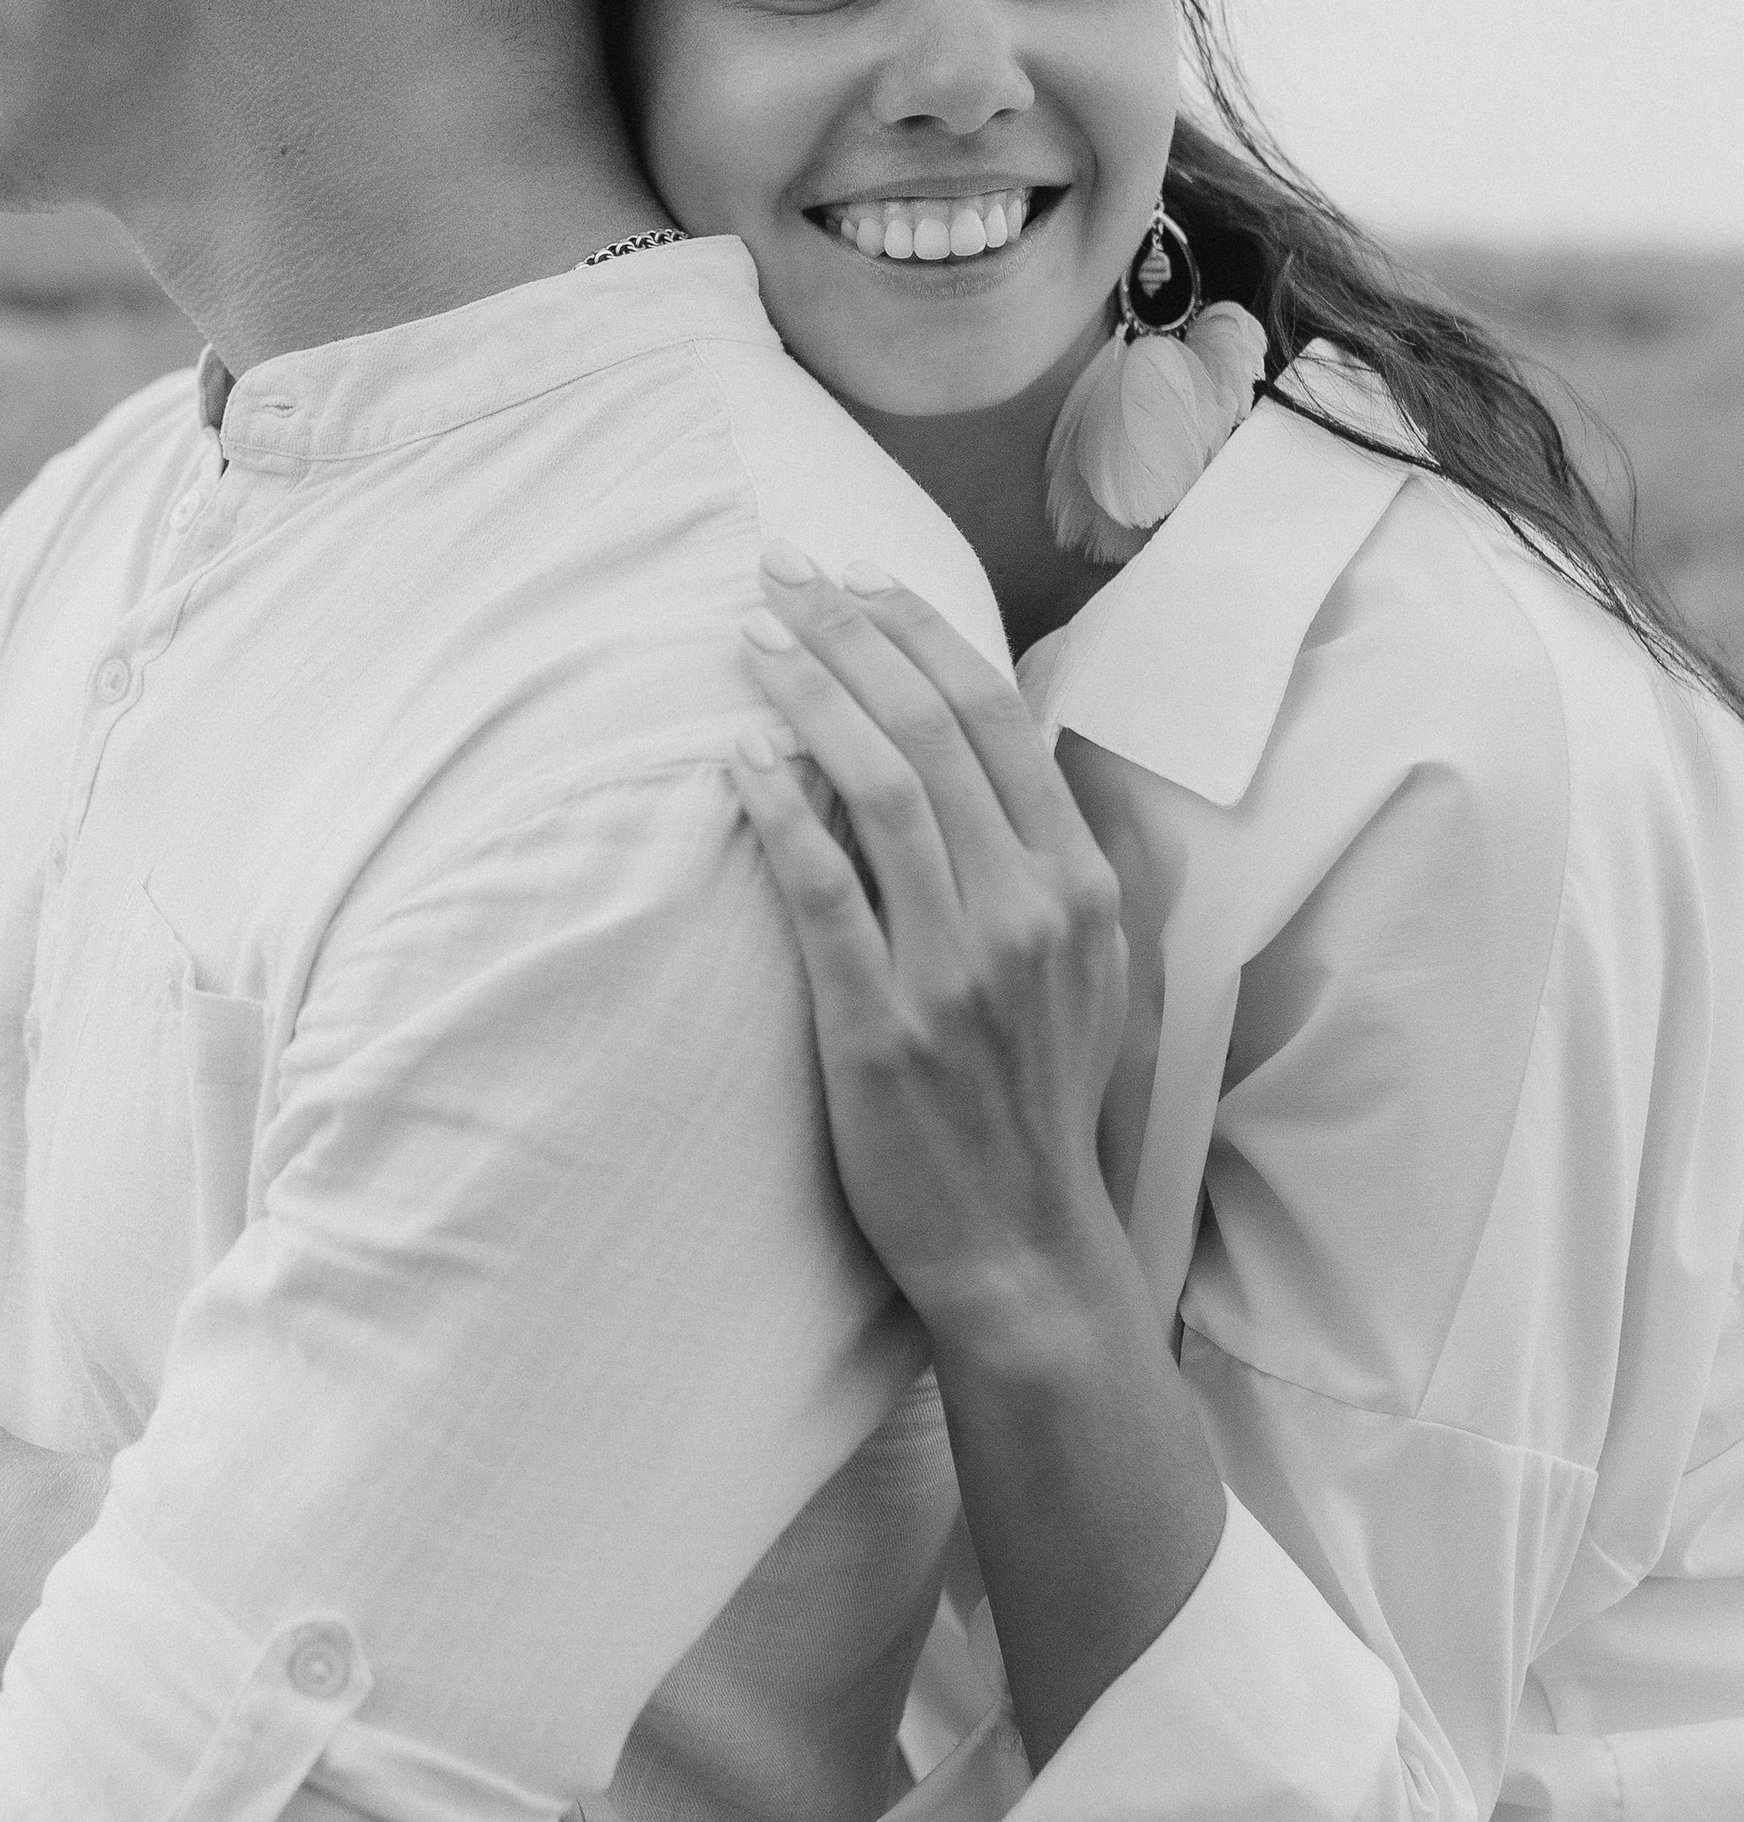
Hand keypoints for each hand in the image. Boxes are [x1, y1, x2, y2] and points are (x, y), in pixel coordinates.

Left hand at [730, 548, 1130, 1348]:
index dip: (919, 630)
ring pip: (879, 788)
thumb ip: (1038, 857)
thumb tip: (969, 742)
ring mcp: (957, 969)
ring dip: (808, 695)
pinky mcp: (884, 1026)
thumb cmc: (1034, 1098)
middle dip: (850, 631)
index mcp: (1078, 883)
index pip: (994, 715)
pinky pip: (827, 892)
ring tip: (750, 639)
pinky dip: (783, 812)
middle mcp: (1028, 911)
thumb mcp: (1080, 966)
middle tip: (779, 573)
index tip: (855, 576)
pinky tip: (741, 760)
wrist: (1022, 1248)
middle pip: (931, 727)